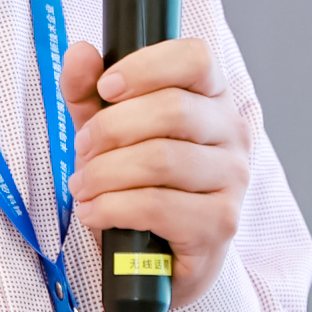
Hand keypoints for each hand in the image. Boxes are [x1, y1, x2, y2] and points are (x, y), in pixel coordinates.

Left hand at [62, 35, 251, 309]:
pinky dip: (113, 208)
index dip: (147, 66)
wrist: (161, 258)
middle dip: (111, 129)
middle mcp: (232, 134)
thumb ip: (90, 93)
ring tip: (83, 187)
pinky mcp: (220, 223)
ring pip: (162, 159)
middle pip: (172, 109)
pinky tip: (95, 213)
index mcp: (212, 98)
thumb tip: (79, 53)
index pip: (196, 58)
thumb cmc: (140, 185)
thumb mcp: (108, 133)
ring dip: (105, 173)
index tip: (108, 87)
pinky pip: (158, 206)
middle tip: (82, 150)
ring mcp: (232, 180)